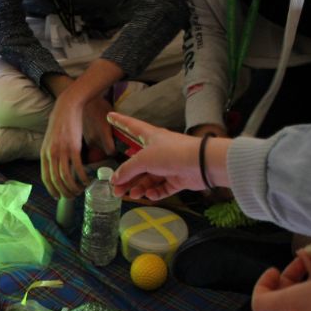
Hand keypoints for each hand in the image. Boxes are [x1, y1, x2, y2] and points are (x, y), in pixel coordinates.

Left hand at [40, 91, 112, 198]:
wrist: (67, 108)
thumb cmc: (60, 124)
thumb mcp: (50, 141)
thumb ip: (51, 154)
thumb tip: (55, 168)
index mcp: (44, 154)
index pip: (46, 178)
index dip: (52, 190)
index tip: (57, 197)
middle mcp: (51, 154)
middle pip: (56, 180)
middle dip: (64, 192)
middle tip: (72, 197)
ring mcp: (62, 151)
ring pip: (66, 177)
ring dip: (74, 188)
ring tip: (80, 191)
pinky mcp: (73, 148)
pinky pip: (77, 168)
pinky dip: (82, 178)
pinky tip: (87, 181)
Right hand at [108, 112, 230, 199]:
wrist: (200, 164)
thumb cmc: (171, 153)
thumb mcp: (143, 159)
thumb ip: (127, 170)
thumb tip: (114, 179)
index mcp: (151, 137)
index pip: (131, 126)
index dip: (120, 121)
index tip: (110, 116)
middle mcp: (158, 150)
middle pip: (137, 164)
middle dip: (126, 177)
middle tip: (116, 189)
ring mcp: (168, 165)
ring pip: (148, 179)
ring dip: (138, 187)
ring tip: (132, 195)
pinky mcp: (177, 179)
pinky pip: (161, 188)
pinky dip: (155, 193)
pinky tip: (150, 195)